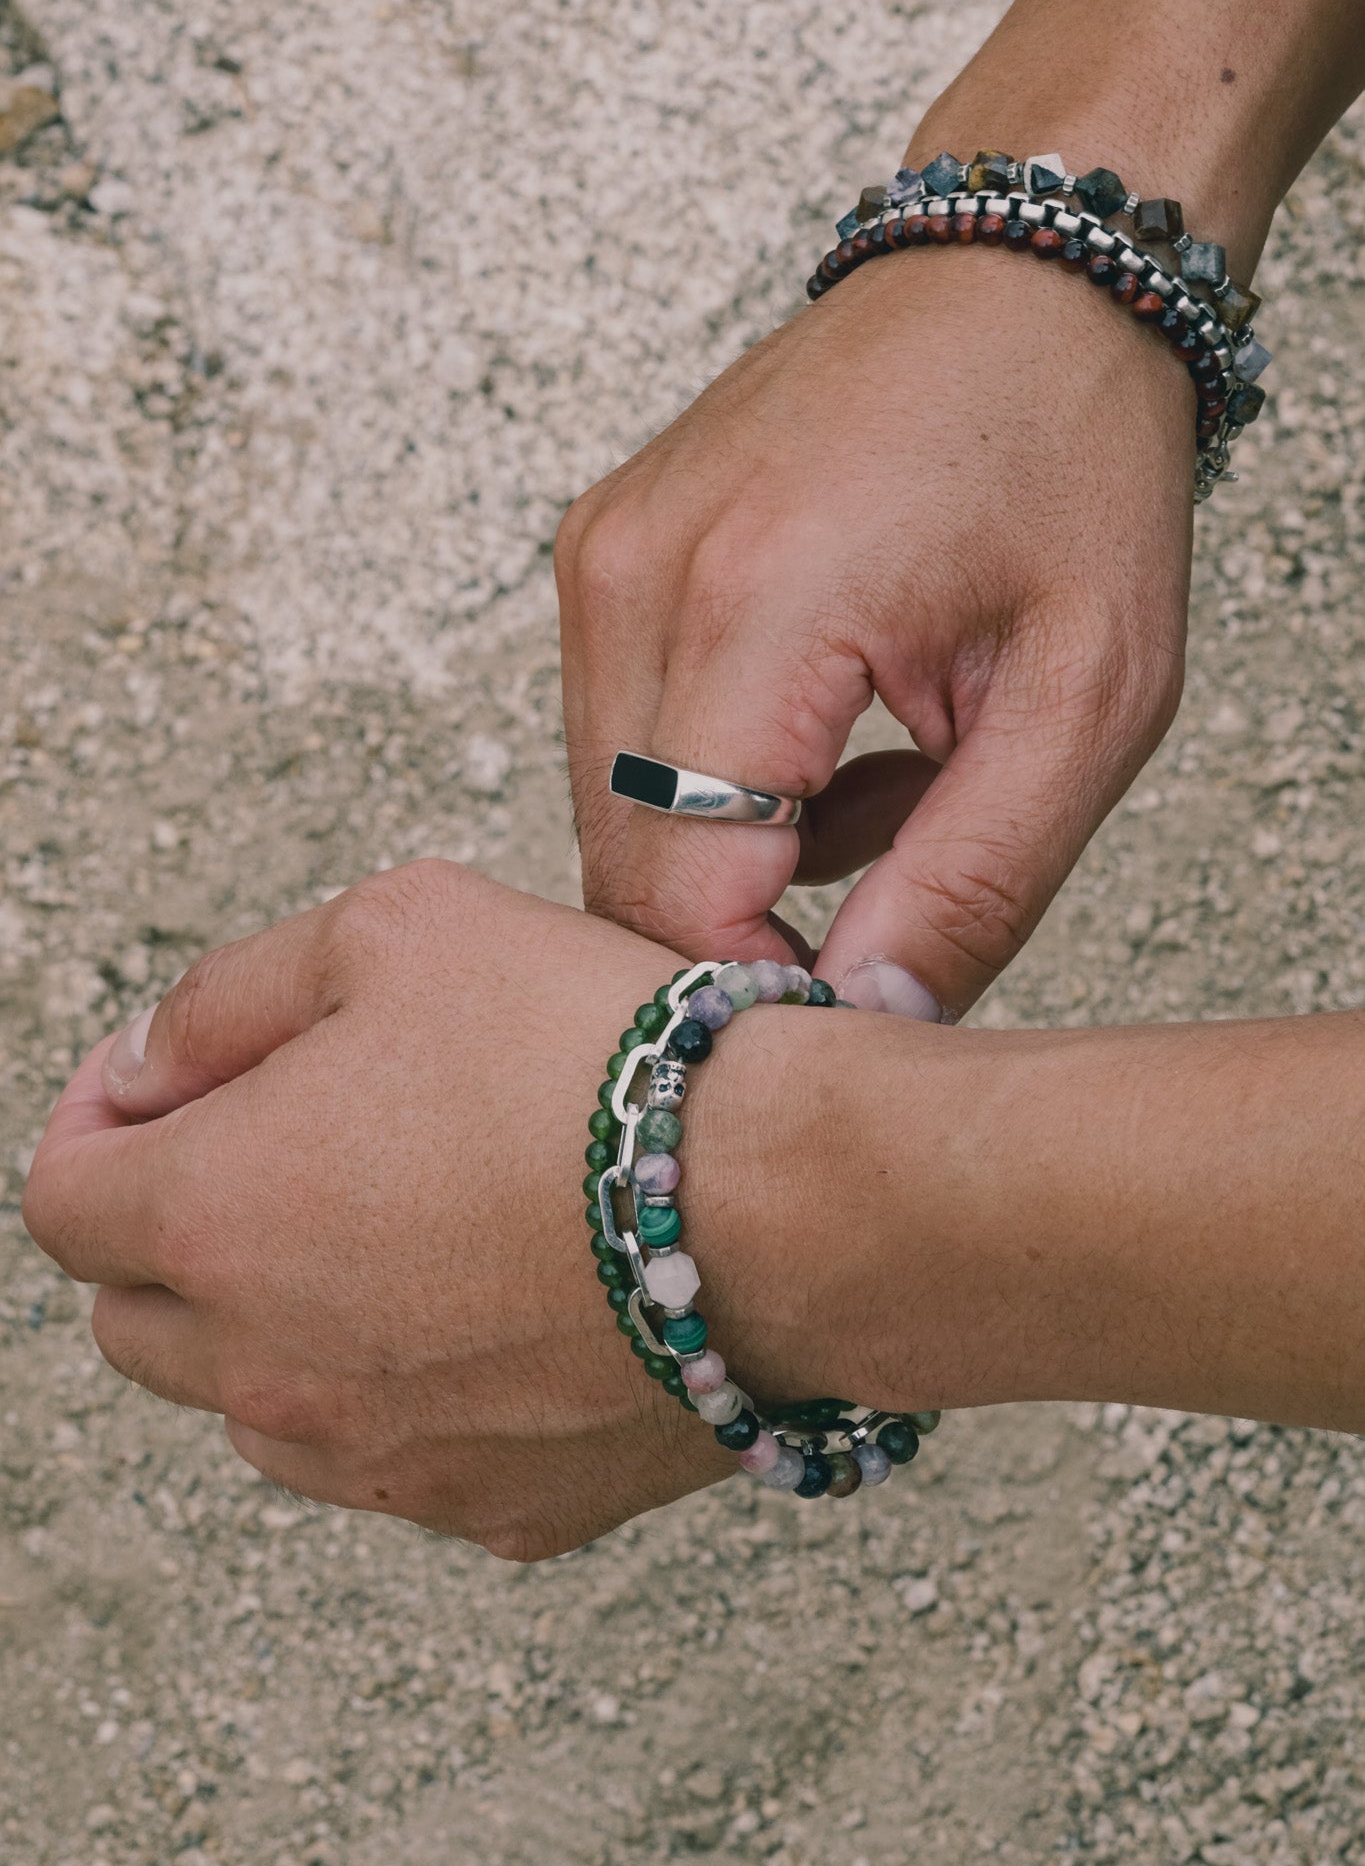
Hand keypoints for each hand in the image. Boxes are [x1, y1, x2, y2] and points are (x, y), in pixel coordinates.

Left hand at [24, 863, 842, 1558]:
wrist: (788, 1202)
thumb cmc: (596, 1053)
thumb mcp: (392, 929)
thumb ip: (231, 995)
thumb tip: (153, 1067)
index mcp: (216, 1221)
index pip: (65, 1197)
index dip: (98, 1120)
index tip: (160, 1085)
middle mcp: (272, 1373)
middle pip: (139, 1320)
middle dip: (174, 1228)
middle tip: (278, 1145)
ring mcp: (384, 1462)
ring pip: (259, 1406)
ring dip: (280, 1320)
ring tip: (398, 1223)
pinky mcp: (498, 1511)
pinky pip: (398, 1457)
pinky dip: (406, 1389)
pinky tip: (495, 1302)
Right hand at [557, 244, 1191, 1017]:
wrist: (1020, 277)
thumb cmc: (1072, 458)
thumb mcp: (1090, 697)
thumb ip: (973, 885)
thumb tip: (862, 1019)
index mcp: (755, 603)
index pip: (675, 898)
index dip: (764, 987)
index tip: (871, 989)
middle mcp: (636, 578)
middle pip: (630, 871)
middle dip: (762, 922)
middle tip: (912, 871)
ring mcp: (603, 559)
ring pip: (620, 818)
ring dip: (748, 852)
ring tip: (894, 774)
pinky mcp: (603, 555)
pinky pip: (621, 742)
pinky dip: (721, 781)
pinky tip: (832, 725)